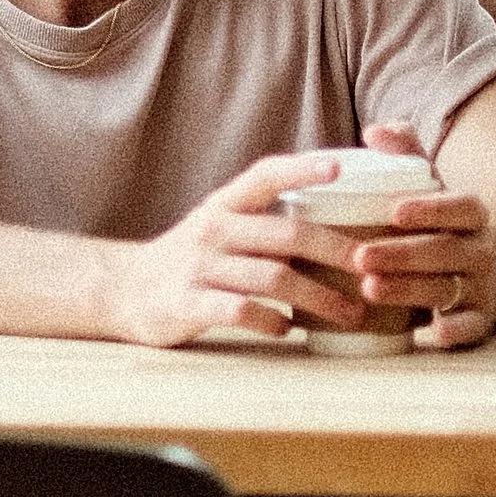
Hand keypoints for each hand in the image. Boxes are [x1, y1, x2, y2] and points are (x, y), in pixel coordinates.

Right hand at [99, 152, 409, 347]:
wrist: (123, 290)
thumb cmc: (192, 260)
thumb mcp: (221, 226)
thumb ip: (265, 220)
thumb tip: (339, 222)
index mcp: (225, 204)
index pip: (265, 174)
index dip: (301, 168)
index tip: (339, 167)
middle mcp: (213, 229)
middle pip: (286, 234)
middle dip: (337, 251)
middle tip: (371, 268)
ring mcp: (199, 267)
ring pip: (273, 278)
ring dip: (320, 297)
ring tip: (351, 314)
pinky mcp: (188, 304)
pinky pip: (241, 311)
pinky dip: (273, 321)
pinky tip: (290, 328)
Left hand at [349, 122, 495, 346]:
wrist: (478, 277)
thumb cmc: (438, 227)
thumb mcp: (430, 189)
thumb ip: (406, 156)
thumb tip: (374, 131)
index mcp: (472, 215)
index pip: (462, 207)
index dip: (432, 208)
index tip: (395, 210)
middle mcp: (482, 250)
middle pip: (446, 251)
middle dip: (403, 254)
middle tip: (360, 256)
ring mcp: (482, 287)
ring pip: (447, 288)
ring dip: (409, 290)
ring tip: (368, 288)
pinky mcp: (479, 321)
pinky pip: (471, 328)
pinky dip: (456, 332)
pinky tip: (434, 334)